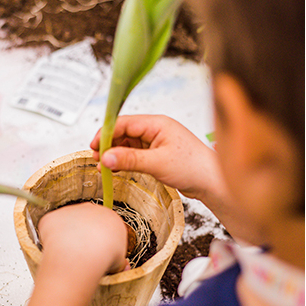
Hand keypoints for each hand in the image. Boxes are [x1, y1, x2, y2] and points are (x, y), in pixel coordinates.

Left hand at [38, 202, 127, 277]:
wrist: (81, 256)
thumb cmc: (102, 258)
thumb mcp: (118, 261)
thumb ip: (119, 260)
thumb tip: (123, 267)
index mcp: (111, 217)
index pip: (105, 226)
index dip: (99, 239)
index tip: (96, 251)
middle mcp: (92, 209)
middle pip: (86, 220)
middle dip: (83, 234)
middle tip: (81, 252)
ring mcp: (71, 211)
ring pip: (67, 223)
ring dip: (66, 235)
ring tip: (68, 254)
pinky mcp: (53, 216)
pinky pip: (50, 227)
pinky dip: (50, 237)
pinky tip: (55, 249)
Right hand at [90, 115, 219, 201]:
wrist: (212, 182)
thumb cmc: (193, 167)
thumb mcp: (157, 163)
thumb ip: (130, 159)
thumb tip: (106, 157)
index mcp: (158, 123)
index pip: (125, 123)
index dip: (106, 133)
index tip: (93, 146)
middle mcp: (157, 129)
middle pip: (125, 132)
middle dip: (109, 145)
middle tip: (96, 159)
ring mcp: (158, 141)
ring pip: (129, 144)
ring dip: (116, 153)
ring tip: (104, 166)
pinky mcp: (159, 154)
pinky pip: (136, 153)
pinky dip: (126, 160)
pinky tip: (118, 168)